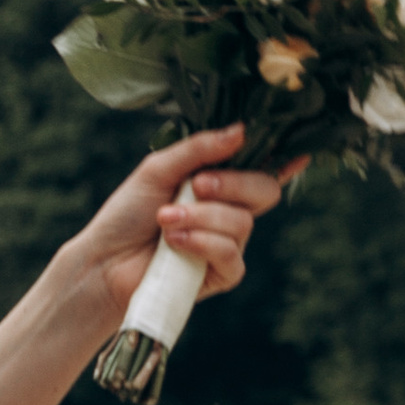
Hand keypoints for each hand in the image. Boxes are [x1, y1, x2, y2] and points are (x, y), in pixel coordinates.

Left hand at [78, 124, 303, 317]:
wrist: (103, 260)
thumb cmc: (128, 213)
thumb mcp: (158, 170)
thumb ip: (199, 149)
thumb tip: (242, 130)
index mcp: (220, 181)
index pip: (263, 167)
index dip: (285, 158)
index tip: (301, 150)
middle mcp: (230, 210)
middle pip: (266, 190)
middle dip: (233, 184)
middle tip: (197, 186)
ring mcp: (227, 244)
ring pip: (242, 223)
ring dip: (201, 217)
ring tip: (165, 220)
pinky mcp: (220, 274)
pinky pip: (231, 254)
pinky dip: (202, 243)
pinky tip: (174, 242)